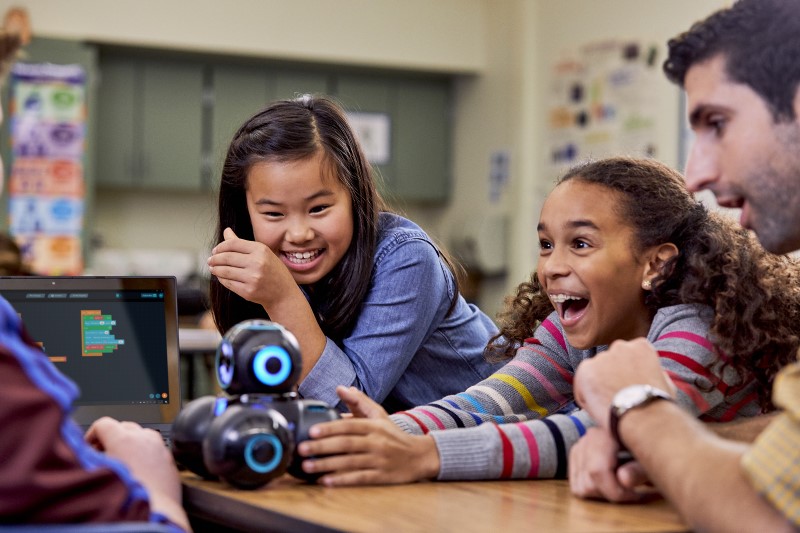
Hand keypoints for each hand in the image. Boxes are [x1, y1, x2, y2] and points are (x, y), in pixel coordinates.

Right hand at [85, 417, 189, 530]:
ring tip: (121, 461)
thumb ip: (89, 459)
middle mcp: (144, 439)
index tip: (88, 446)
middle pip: (123, 426)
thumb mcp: (97, 473)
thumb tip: (83, 454)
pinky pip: (154, 448)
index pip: (103, 423)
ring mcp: (159, 447)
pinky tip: (138, 469)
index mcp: (124, 439)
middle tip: (102, 455)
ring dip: (130, 443)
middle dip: (111, 438)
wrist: (156, 513)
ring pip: (141, 435)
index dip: (92, 434)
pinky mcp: (169, 459)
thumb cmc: (126, 497)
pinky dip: (144, 452)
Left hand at [207, 227, 295, 306]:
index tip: (215, 250)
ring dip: (215, 269)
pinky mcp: (248, 291)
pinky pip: (228, 283)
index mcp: (261, 250)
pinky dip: (221, 279)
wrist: (284, 294)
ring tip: (212, 268)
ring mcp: (252, 278)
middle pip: (227, 257)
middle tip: (210, 260)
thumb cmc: (272, 271)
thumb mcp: (262, 253)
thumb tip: (226, 231)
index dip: (220, 247)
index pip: (233, 244)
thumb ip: (242, 243)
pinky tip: (220, 277)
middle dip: (215, 259)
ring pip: (225, 271)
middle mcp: (257, 263)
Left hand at [296, 386, 439, 485]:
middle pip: (346, 444)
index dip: (329, 428)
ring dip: (326, 465)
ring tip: (307, 466)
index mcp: (374, 426)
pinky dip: (341, 480)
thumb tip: (340, 388)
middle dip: (322, 447)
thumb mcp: (379, 415)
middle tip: (301, 449)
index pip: (349, 426)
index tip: (311, 431)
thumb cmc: (393, 435)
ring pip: (349, 462)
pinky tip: (325, 481)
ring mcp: (378, 461)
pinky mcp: (380, 477)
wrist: (418, 456)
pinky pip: (359, 478)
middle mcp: (376, 442)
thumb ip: (359, 401)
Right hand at [569, 427, 654, 501]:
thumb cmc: (649, 447)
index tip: (635, 495)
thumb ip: (638, 470)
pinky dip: (593, 490)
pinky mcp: (576, 456)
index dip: (615, 491)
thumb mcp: (650, 459)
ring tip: (621, 486)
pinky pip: (576, 484)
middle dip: (611, 494)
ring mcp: (580, 447)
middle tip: (632, 492)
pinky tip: (610, 484)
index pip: (598, 470)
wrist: (642, 430)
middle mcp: (589, 438)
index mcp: (607, 433)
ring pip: (581, 487)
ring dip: (602, 494)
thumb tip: (622, 479)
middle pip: (589, 483)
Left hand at [573, 338, 673, 426]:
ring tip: (609, 407)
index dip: (626, 376)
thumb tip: (650, 372)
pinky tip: (599, 409)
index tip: (629, 390)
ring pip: (594, 375)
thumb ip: (652, 372)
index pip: (626, 357)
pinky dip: (586, 398)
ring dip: (598, 389)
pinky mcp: (586, 369)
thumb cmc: (658, 406)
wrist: (646, 418)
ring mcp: (602, 357)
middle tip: (616, 399)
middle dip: (610, 379)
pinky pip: (581, 385)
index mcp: (641, 346)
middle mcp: (620, 346)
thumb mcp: (664, 382)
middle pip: (609, 364)